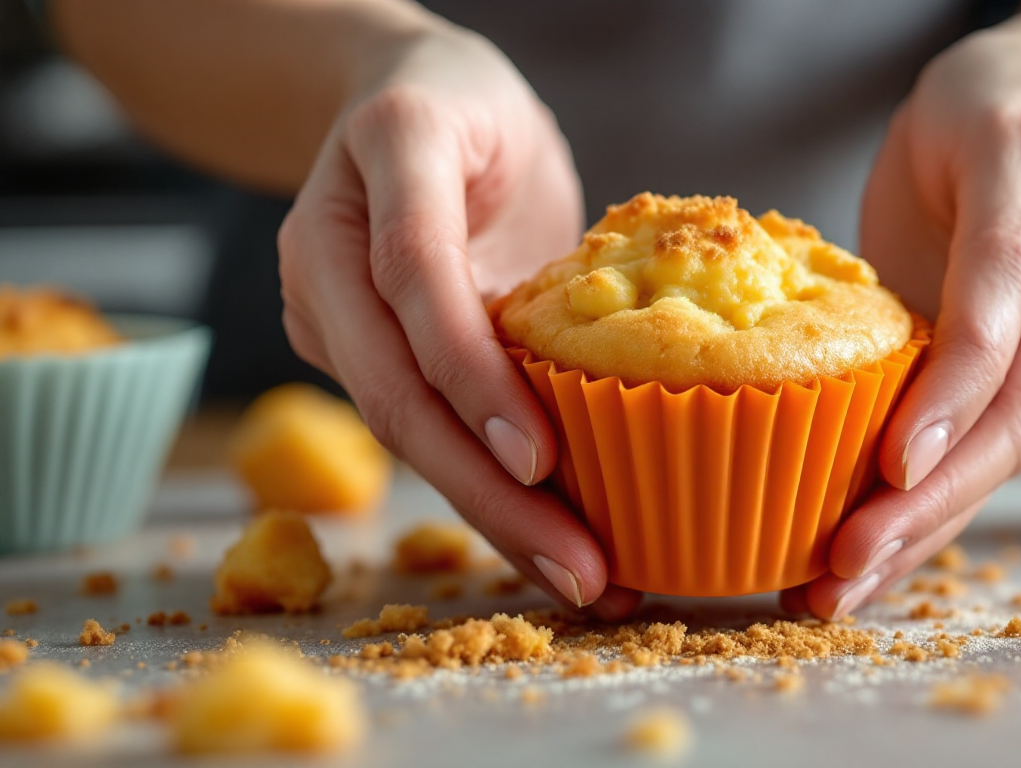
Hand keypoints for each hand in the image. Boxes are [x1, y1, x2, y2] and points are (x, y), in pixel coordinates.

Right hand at [276, 26, 638, 618]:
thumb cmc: (472, 110)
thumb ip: (535, 229)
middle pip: (399, 392)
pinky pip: (420, 429)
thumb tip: (600, 371)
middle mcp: (327, 248)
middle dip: (490, 495)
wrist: (395, 103)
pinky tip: (547, 543)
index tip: (542, 460)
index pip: (416, 282)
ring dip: (494, 517)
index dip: (473, 375)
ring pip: (405, 432)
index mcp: (380, 161)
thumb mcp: (516, 128)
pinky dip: (485, 492)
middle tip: (582, 571)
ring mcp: (327, 309)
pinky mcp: (352, 352)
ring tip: (581, 581)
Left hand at [782, 29, 1020, 618]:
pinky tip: (856, 560)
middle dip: (925, 508)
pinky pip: (960, 456)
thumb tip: (960, 359)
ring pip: (984, 468)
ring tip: (828, 593)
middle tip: (840, 567)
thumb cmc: (995, 109)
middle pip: (1007, 435)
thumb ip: (991, 247)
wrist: (1017, 107)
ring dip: (910, 537)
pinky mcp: (999, 386)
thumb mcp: (995, 143)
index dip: (958, 414)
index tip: (894, 470)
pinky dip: (909, 513)